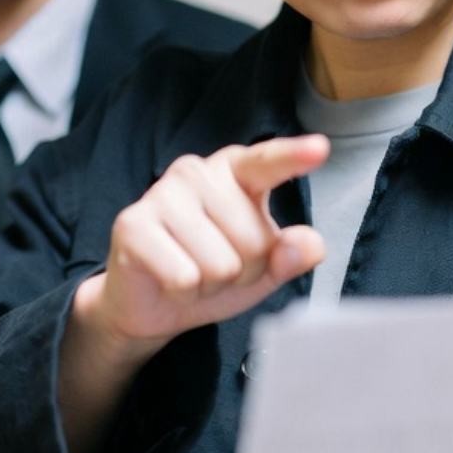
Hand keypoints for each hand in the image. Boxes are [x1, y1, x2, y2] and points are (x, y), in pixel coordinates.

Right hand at [58, 136, 328, 449]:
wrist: (152, 303)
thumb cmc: (211, 274)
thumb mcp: (263, 270)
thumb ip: (291, 255)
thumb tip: (309, 244)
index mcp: (235, 172)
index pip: (267, 162)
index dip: (293, 157)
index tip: (320, 149)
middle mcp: (198, 172)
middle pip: (254, 240)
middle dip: (243, 270)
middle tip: (216, 268)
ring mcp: (162, 194)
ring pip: (220, 263)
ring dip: (211, 284)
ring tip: (192, 272)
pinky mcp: (132, 224)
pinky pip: (185, 276)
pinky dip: (184, 292)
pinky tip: (169, 280)